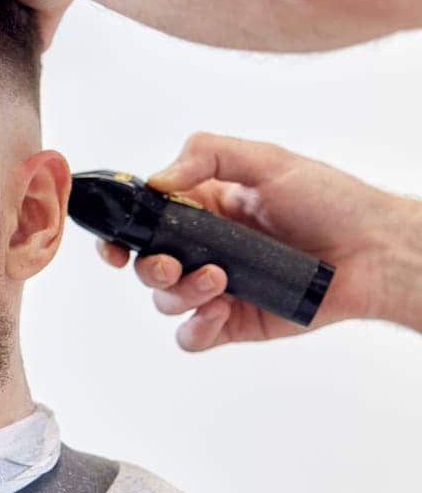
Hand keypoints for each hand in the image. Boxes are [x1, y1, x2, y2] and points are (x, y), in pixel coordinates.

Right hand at [95, 132, 415, 350]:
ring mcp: (218, 288)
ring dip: (181, 293)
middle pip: (145, 264)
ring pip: (165, 301)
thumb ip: (206, 154)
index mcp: (202, 207)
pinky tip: (219, 312)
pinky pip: (192, 337)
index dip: (120, 232)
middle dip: (148, 267)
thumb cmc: (333, 201)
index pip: (143, 219)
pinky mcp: (236, 322)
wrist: (377, 252)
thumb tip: (155, 180)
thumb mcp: (268, 160)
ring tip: (221, 280)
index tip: (116, 241)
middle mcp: (204, 248)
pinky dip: (195, 330)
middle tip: (171, 264)